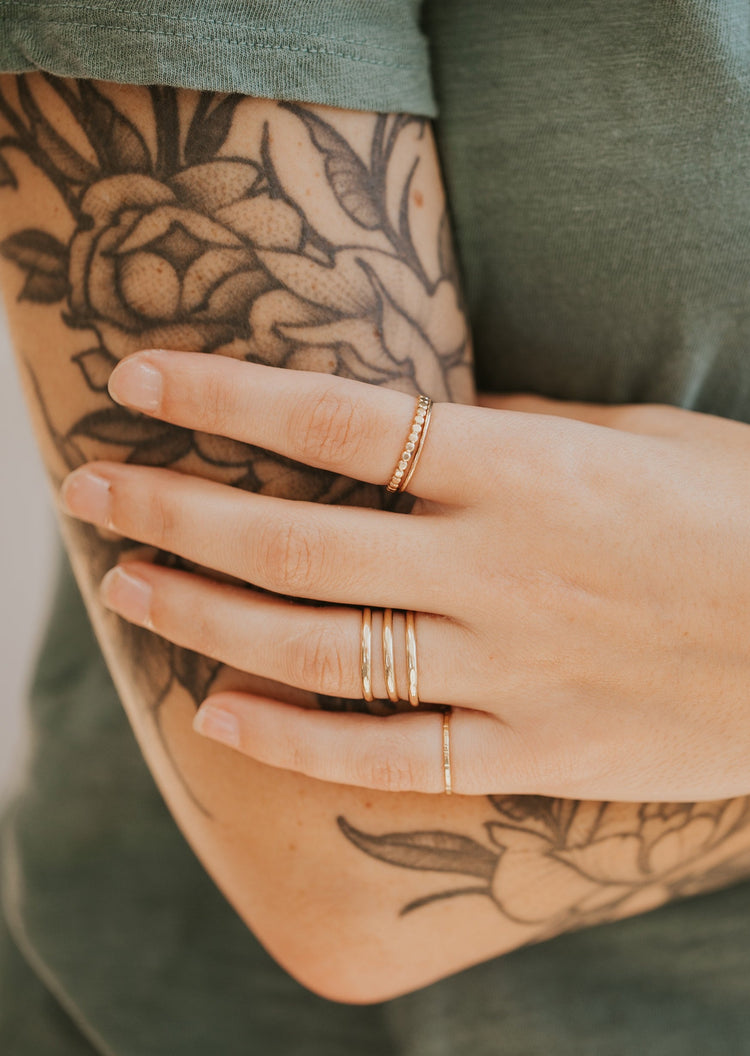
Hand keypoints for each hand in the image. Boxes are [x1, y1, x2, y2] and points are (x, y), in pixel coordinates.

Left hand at [59, 349, 749, 799]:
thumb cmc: (735, 516)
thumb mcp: (629, 441)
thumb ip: (509, 436)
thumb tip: (404, 432)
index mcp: (522, 471)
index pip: (338, 421)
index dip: (226, 393)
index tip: (139, 376)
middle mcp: (495, 570)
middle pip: (294, 536)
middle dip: (174, 507)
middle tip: (89, 487)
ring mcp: (506, 671)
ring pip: (317, 646)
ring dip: (204, 615)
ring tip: (125, 586)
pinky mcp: (526, 755)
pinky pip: (383, 755)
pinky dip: (290, 740)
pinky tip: (216, 715)